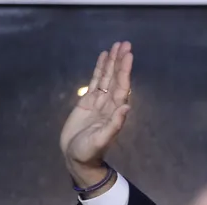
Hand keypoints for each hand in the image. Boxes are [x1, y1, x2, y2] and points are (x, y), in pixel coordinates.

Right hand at [60, 42, 132, 188]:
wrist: (77, 158)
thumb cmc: (89, 152)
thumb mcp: (101, 140)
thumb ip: (114, 124)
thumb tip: (126, 107)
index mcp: (114, 112)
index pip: (122, 87)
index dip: (124, 71)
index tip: (128, 55)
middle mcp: (109, 104)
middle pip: (116, 78)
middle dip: (120, 61)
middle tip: (125, 43)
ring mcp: (99, 102)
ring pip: (107, 78)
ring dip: (112, 63)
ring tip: (116, 46)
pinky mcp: (87, 102)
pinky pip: (95, 82)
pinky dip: (99, 70)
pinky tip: (103, 58)